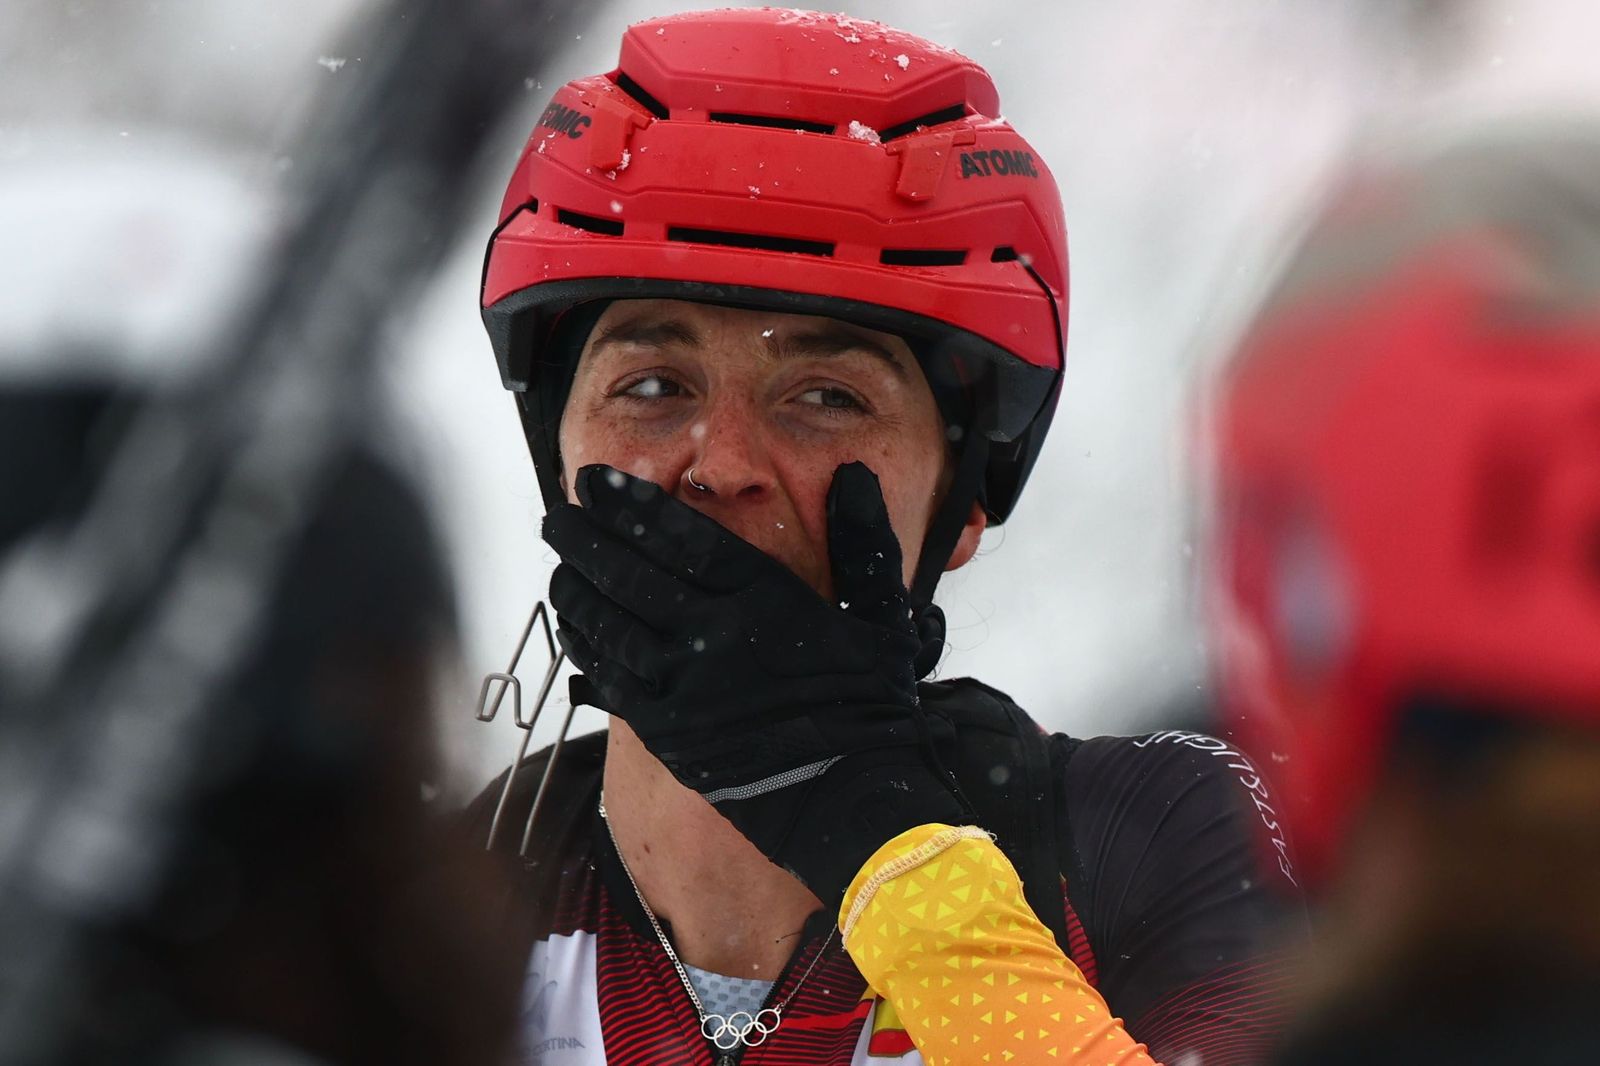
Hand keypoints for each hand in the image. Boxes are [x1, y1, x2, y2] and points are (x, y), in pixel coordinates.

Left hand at [543, 462, 969, 906]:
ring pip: (607, 622)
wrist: (849, 800)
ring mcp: (682, 686)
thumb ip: (864, 542)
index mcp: (763, 600)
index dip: (631, 505)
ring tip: (558, 561)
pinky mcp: (665, 730)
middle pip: (627, 573)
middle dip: (585, 539)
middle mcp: (713, 637)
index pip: (681, 538)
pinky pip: (608, 675)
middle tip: (558, 515)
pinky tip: (571, 622)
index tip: (597, 481)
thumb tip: (855, 477)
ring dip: (574, 586)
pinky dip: (583, 642)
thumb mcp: (883, 618)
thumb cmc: (871, 708)